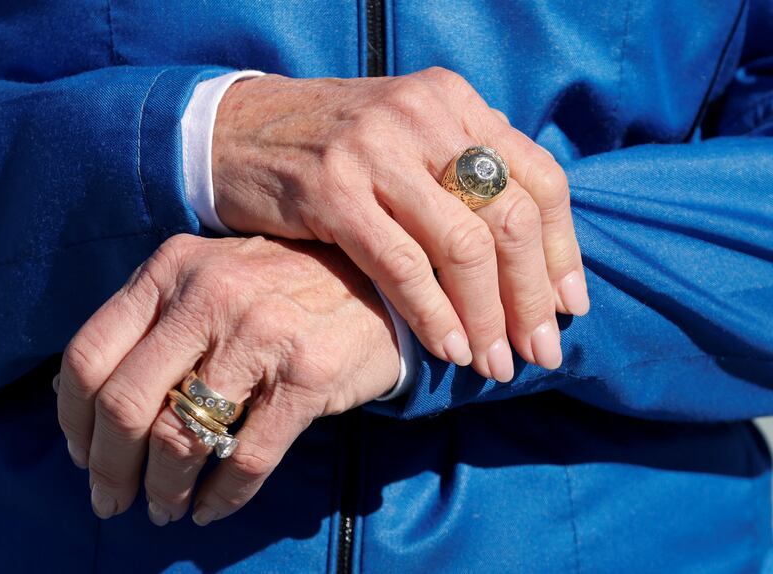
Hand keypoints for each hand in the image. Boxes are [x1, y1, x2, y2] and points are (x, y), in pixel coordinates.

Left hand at [56, 234, 399, 525]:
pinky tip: (213, 508)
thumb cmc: (282, 289)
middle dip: (110, 469)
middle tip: (113, 500)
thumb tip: (82, 398)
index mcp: (173, 268)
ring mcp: (260, 334)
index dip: (73, 420)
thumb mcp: (210, 278)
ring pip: (181, 438)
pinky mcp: (305, 376)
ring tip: (166, 508)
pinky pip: (245, 459)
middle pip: (125, 404)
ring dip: (164, 490)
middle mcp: (210, 295)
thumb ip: (154, 319)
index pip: (88, 354)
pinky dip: (222, 497)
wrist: (377, 284)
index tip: (84, 455)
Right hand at [213, 67, 588, 380]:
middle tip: (540, 350)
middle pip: (510, 218)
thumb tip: (531, 249)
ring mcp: (376, 150)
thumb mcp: (407, 138)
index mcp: (453, 101)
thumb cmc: (332, 147)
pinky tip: (448, 349)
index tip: (571, 307)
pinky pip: (403, 265)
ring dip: (488, 318)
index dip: (562, 251)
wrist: (236, 129)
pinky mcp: (331, 190)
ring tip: (495, 363)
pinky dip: (434, 315)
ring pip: (464, 247)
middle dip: (534, 297)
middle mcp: (422, 116)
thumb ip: (463, 172)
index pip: (540, 179)